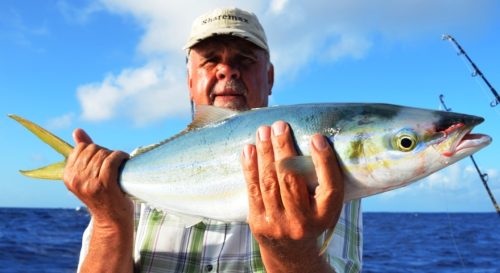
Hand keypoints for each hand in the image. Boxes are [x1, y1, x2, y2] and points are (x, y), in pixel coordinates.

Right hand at [64, 128, 132, 228]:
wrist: (112, 220)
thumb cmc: (103, 195)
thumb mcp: (89, 175)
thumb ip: (82, 152)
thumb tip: (77, 131)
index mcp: (68, 176)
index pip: (81, 148)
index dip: (96, 151)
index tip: (103, 160)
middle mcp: (76, 179)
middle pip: (94, 150)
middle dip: (106, 153)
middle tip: (114, 164)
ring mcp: (90, 183)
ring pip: (103, 154)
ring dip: (115, 156)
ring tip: (120, 165)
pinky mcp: (105, 185)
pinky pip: (112, 160)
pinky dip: (120, 157)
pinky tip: (125, 160)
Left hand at [241, 121, 343, 272]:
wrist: (290, 252)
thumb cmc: (311, 217)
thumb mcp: (325, 206)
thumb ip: (323, 180)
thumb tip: (316, 139)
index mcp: (326, 216)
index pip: (330, 186)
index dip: (324, 161)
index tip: (317, 137)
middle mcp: (303, 222)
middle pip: (292, 179)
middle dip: (284, 149)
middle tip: (280, 125)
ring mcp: (278, 224)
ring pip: (269, 181)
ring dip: (265, 152)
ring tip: (263, 131)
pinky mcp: (258, 222)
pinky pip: (252, 189)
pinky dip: (250, 167)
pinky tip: (248, 149)